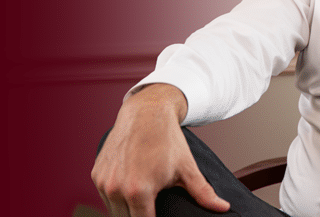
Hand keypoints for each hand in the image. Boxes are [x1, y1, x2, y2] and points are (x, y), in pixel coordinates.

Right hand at [91, 84, 230, 216]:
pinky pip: (105, 197)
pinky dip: (116, 198)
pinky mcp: (95, 175)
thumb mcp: (187, 167)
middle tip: (154, 208)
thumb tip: (223, 208)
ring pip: (114, 212)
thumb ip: (203, 193)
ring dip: (127, 210)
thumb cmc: (167, 139)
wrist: (146, 112)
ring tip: (145, 200)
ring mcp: (103, 182)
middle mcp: (116, 188)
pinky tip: (130, 191)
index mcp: (139, 191)